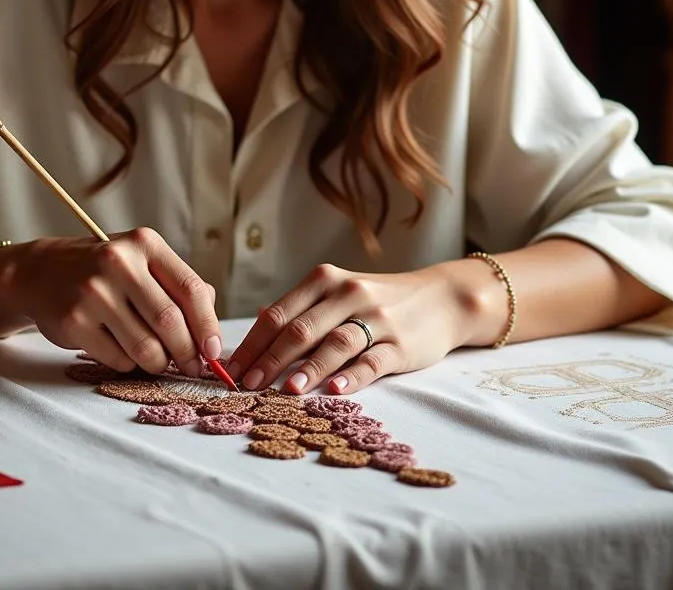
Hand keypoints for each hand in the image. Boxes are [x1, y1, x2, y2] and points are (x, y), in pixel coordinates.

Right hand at [9, 227, 221, 377]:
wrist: (40, 271)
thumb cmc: (104, 270)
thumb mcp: (142, 262)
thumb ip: (179, 287)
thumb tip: (211, 334)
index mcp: (145, 244)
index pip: (191, 289)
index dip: (208, 325)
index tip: (214, 350)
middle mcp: (119, 263)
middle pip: (170, 322)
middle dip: (187, 352)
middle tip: (192, 366)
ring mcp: (93, 292)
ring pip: (146, 348)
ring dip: (159, 363)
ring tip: (157, 360)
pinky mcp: (73, 322)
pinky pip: (118, 359)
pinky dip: (129, 364)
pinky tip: (123, 350)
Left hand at [226, 262, 484, 394]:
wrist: (441, 298)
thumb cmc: (378, 299)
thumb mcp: (338, 292)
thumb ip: (301, 308)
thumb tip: (258, 321)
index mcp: (325, 280)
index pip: (279, 313)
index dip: (252, 342)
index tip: (231, 369)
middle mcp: (348, 294)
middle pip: (301, 329)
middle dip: (270, 359)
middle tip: (247, 385)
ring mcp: (376, 319)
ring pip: (335, 344)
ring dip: (309, 368)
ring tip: (287, 390)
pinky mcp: (400, 344)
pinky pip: (372, 361)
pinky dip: (353, 377)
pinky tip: (335, 391)